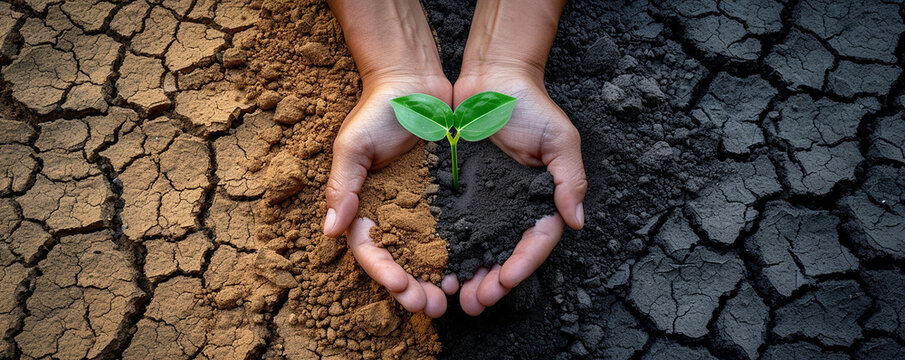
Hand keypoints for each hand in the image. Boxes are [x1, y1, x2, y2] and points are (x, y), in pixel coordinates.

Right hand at [324, 75, 451, 316]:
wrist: (416, 83)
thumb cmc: (379, 109)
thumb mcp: (354, 145)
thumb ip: (344, 186)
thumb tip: (330, 231)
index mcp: (365, 205)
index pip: (370, 249)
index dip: (384, 272)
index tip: (401, 287)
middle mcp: (393, 212)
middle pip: (400, 261)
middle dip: (414, 288)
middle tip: (431, 306)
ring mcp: (422, 208)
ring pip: (428, 254)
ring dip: (437, 279)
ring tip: (452, 298)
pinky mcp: (448, 199)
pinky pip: (454, 232)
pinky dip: (460, 254)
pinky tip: (473, 270)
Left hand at [446, 67, 585, 314]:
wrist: (490, 78)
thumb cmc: (530, 105)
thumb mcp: (560, 139)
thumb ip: (569, 179)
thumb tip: (576, 222)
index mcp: (541, 201)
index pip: (535, 242)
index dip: (521, 265)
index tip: (505, 281)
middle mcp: (512, 209)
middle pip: (504, 256)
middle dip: (491, 283)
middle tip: (474, 303)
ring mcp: (483, 204)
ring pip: (475, 250)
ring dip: (465, 276)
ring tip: (451, 296)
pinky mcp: (456, 194)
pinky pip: (448, 227)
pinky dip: (442, 250)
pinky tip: (429, 266)